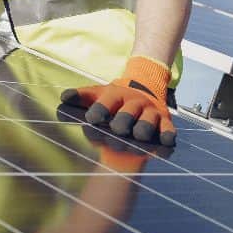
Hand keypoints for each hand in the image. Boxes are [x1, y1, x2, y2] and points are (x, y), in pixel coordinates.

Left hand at [60, 56, 175, 145]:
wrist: (143, 90)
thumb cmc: (114, 98)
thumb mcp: (96, 94)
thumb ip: (80, 96)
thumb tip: (64, 98)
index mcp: (116, 95)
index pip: (107, 102)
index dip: (99, 109)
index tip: (92, 119)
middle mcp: (134, 103)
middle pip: (128, 113)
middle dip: (122, 121)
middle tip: (117, 129)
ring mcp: (151, 112)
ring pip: (148, 122)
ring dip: (142, 130)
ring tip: (137, 136)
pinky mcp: (165, 122)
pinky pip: (169, 130)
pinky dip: (167, 136)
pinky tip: (164, 142)